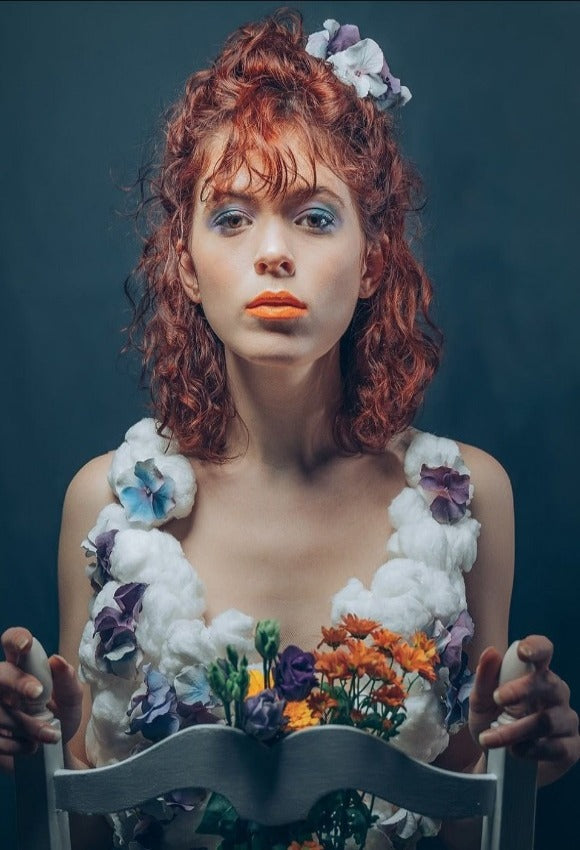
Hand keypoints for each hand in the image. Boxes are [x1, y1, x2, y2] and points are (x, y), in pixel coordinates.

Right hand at [0, 627, 82, 757]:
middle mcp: (2, 683)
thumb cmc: (61, 715)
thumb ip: (68, 680)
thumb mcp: (71, 699)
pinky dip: (18, 745)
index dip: (16, 639)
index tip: (25, 644)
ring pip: (1, 711)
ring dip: (29, 725)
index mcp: (23, 665)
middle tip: (37, 694)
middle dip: (18, 683)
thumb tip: (57, 660)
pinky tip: (30, 745)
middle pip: (0, 674)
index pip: (12, 642)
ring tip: (50, 734)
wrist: (55, 750)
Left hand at [469, 636, 579, 781]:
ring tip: (491, 738)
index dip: (536, 648)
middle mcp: (556, 693)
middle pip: (549, 684)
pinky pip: (557, 747)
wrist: (495, 762)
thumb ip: (484, 678)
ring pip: (547, 720)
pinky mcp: (571, 747)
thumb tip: (491, 651)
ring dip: (516, 730)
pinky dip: (531, 750)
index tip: (523, 652)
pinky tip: (516, 752)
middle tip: (498, 698)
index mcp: (535, 673)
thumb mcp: (480, 700)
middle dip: (522, 690)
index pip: (544, 651)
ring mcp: (566, 720)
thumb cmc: (491, 721)